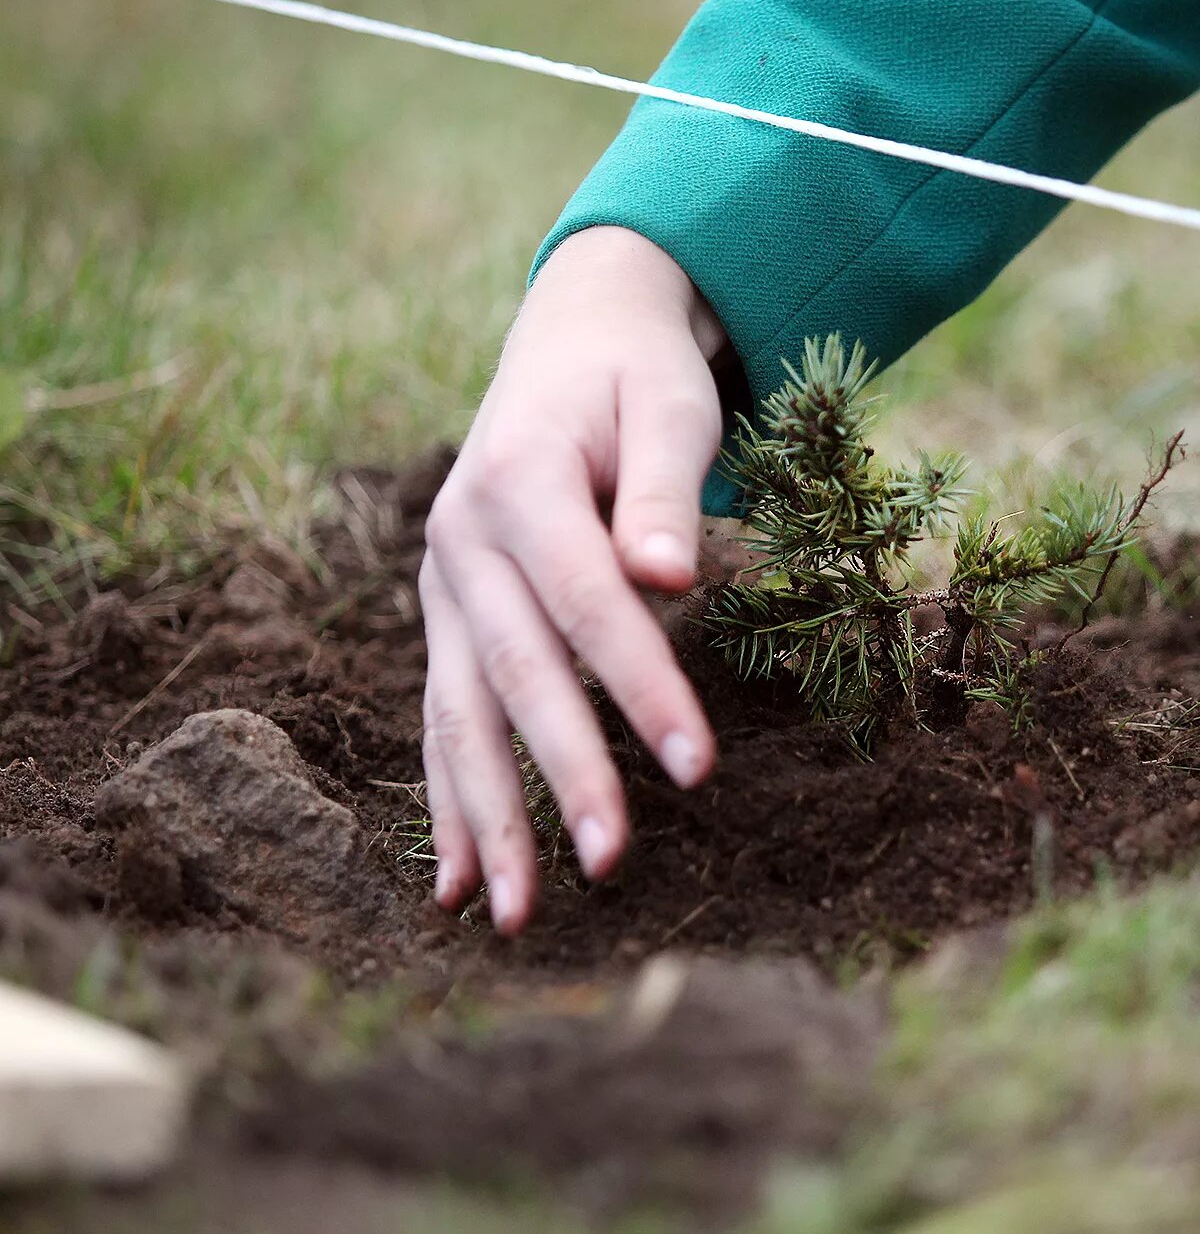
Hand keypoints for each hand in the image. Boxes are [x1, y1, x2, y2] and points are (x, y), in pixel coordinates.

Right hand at [419, 226, 725, 932]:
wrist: (571, 339)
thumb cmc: (637, 376)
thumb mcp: (667, 403)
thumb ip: (664, 489)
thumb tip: (666, 576)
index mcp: (518, 479)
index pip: (587, 602)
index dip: (641, 685)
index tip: (698, 765)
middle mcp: (463, 539)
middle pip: (518, 673)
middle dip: (564, 773)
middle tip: (612, 861)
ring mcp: (445, 584)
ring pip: (461, 713)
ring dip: (491, 817)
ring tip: (519, 914)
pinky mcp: (450, 619)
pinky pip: (445, 718)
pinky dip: (452, 802)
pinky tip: (462, 885)